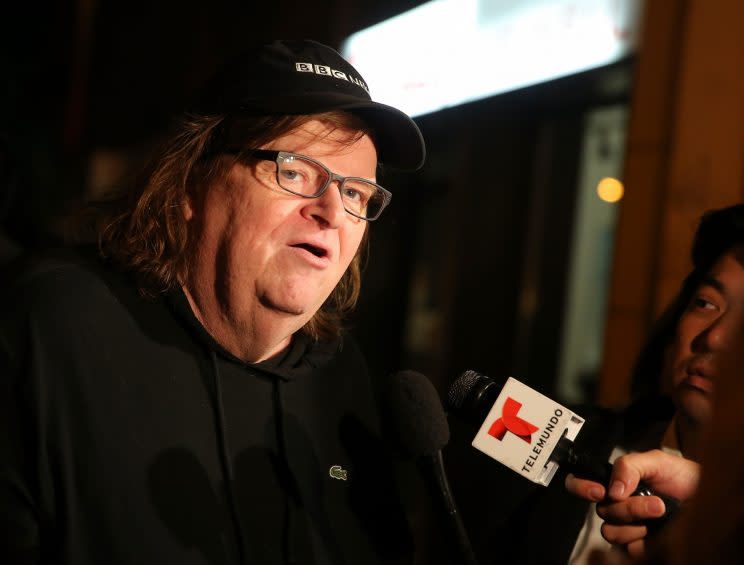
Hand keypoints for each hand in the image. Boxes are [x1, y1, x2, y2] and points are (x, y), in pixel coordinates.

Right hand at [565, 450, 698, 556]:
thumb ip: (629, 465)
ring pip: (611, 530)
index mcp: (614, 482)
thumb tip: (612, 489)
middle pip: (600, 510)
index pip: (580, 482)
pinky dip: (643, 540)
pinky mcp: (637, 546)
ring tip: (661, 513)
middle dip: (628, 507)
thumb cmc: (684, 479)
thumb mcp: (657, 461)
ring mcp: (626, 526)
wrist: (707, 502)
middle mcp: (616, 505)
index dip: (580, 486)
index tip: (599, 491)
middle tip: (655, 502)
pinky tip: (657, 531)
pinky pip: (627, 548)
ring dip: (638, 521)